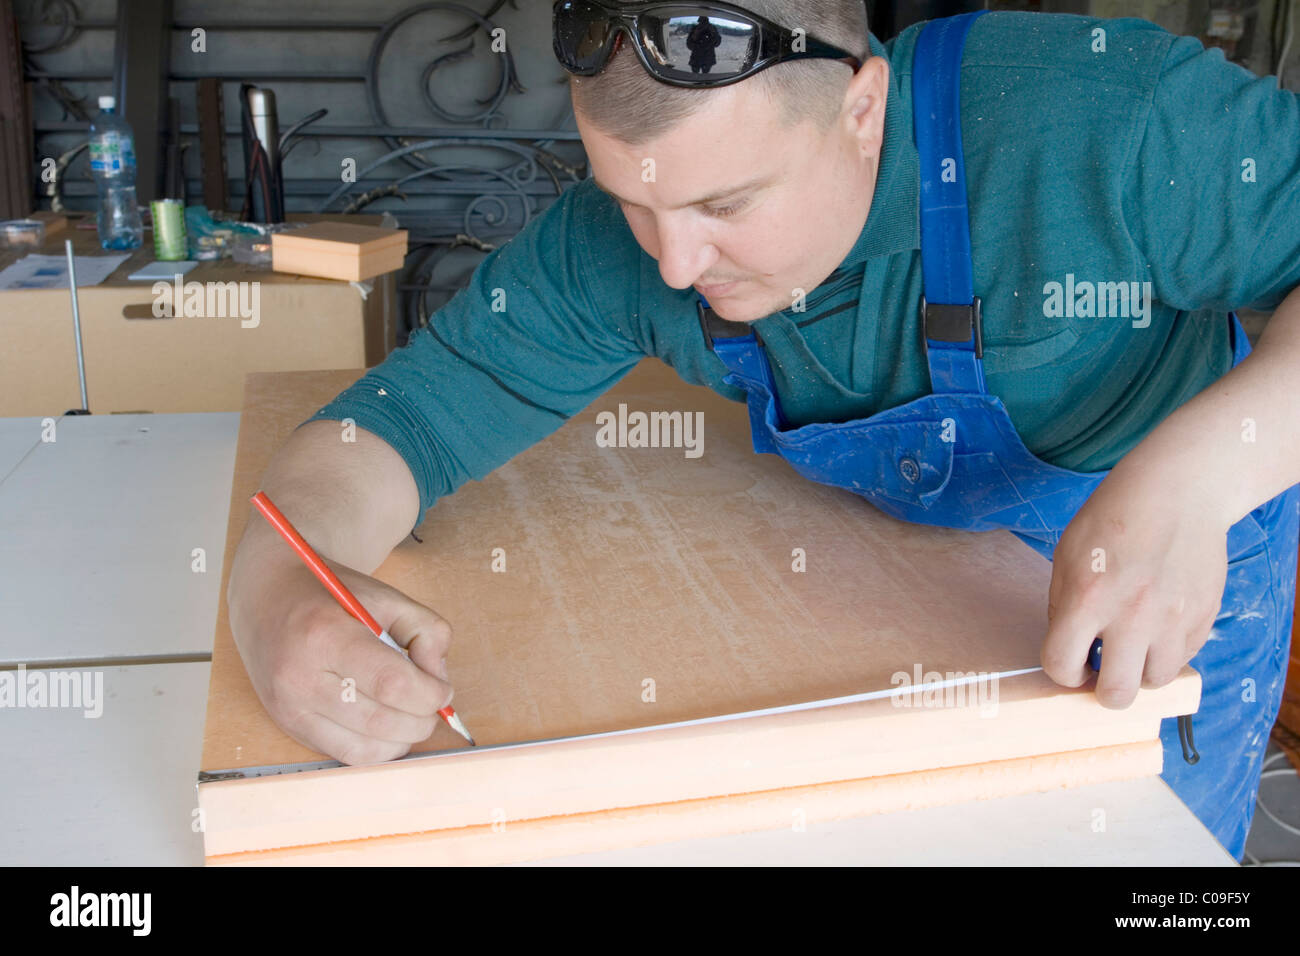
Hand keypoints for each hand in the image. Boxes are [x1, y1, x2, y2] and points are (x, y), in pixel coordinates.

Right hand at [228, 547, 454, 764]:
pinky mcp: (288, 726)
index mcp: (325, 635)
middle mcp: (300, 677)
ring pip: (364, 748)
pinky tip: (387, 725)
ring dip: (401, 739)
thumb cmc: (333, 597)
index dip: (430, 694)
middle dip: (421, 719)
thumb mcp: (388, 598)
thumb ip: (428, 632)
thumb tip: (439, 682)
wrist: (268, 598)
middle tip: (431, 704)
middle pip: (380, 721)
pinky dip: (377, 747)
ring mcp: (289, 708)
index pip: (391, 684)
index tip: (442, 690)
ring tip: (410, 713)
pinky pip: (345, 754)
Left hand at [1041, 468, 1229, 707]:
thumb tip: (1070, 649)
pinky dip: (1167, 653)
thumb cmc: (1114, 519)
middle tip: (1101, 674)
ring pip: (1155, 681)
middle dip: (1103, 691)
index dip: (1062, 672)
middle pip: (1116, 693)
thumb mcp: (1068, 555)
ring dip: (1140, 672)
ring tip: (1133, 647)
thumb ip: (1064, 606)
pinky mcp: (1203, 617)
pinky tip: (1157, 628)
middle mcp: (1132, 616)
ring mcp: (1173, 620)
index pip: (1061, 665)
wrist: (1178, 493)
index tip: (1070, 664)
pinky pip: (1183, 658)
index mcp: (1087, 598)